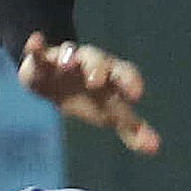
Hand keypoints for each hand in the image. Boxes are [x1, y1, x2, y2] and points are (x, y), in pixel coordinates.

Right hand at [19, 34, 162, 155]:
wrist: (56, 81)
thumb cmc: (90, 98)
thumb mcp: (110, 113)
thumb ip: (132, 130)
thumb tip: (155, 148)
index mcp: (110, 76)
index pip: (124, 74)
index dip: (130, 81)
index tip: (136, 94)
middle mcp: (90, 64)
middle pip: (97, 61)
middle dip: (97, 69)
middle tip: (96, 82)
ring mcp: (65, 61)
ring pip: (69, 53)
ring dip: (68, 57)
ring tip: (67, 64)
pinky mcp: (41, 61)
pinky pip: (38, 52)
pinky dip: (37, 47)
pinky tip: (35, 42)